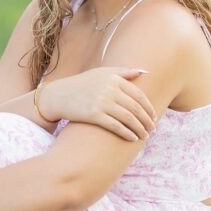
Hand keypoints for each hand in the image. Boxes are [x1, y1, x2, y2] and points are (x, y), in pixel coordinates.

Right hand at [39, 67, 155, 140]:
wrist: (57, 96)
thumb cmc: (81, 84)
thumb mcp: (101, 73)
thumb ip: (123, 71)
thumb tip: (144, 72)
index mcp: (113, 79)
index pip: (138, 95)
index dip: (148, 108)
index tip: (153, 117)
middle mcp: (109, 89)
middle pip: (136, 108)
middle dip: (147, 121)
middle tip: (151, 129)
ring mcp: (101, 102)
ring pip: (129, 118)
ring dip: (140, 129)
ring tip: (144, 136)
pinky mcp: (94, 115)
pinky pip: (116, 126)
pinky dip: (127, 133)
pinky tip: (132, 138)